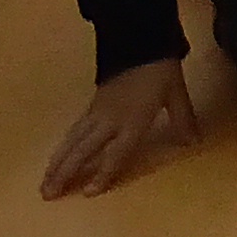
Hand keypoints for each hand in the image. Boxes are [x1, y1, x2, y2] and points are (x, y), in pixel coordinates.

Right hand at [38, 60, 198, 198]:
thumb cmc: (160, 70)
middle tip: (47, 195)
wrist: (138, 41)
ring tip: (44, 184)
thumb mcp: (177, 93)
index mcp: (133, 120)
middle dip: (65, 173)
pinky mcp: (91, 105)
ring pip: (72, 142)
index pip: (116, 153)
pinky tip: (54, 158)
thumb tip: (193, 142)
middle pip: (83, 151)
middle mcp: (110, 121)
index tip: (88, 193)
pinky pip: (73, 131)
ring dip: (56, 163)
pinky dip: (62, 147)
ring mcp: (97, 113)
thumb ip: (183, 119)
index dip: (103, 173)